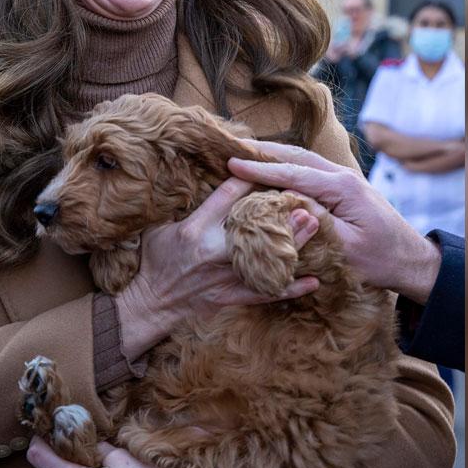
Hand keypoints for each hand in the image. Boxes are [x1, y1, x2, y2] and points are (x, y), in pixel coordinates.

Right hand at [114, 177, 320, 360]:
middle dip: (280, 212)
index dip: (250, 178)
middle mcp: (212, 250)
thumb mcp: (160, 227)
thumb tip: (200, 179)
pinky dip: (290, 288)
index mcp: (194, 228)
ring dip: (293, 243)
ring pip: (265, 257)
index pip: (227, 196)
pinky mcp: (231, 296)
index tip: (268, 165)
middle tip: (305, 198)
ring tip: (316, 226)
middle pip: (254, 226)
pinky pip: (266, 293)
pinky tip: (314, 282)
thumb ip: (185, 207)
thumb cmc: (155, 259)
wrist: (151, 302)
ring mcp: (223, 275)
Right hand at [228, 140, 440, 302]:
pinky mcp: (344, 187)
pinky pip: (310, 170)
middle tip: (232, 147)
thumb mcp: (345, 247)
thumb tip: (286, 202)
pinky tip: (272, 170)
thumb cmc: (379, 259)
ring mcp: (345, 179)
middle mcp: (343, 175)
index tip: (232, 163)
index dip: (260, 168)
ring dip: (274, 156)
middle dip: (263, 151)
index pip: (292, 173)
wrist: (410, 259)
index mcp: (342, 187)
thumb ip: (316, 222)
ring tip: (246, 154)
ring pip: (303, 159)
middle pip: (296, 156)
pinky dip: (287, 166)